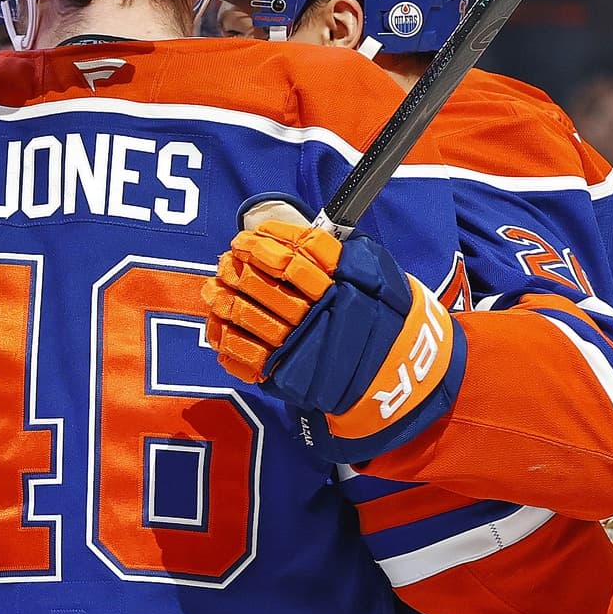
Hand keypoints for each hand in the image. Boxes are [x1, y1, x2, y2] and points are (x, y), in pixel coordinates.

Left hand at [199, 196, 462, 461]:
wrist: (398, 379)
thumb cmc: (387, 322)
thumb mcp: (380, 279)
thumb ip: (347, 255)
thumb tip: (304, 234)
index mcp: (340, 285)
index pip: (295, 255)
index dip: (266, 243)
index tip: (245, 239)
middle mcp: (317, 315)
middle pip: (263, 283)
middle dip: (237, 268)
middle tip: (226, 260)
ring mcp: (299, 347)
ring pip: (247, 316)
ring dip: (223, 299)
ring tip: (213, 288)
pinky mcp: (287, 376)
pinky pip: (244, 356)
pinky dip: (225, 338)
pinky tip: (218, 324)